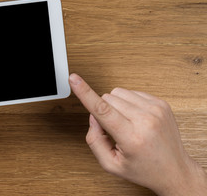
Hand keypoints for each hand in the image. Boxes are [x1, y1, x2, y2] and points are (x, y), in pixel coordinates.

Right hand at [69, 73, 206, 194]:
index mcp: (131, 138)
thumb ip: (94, 140)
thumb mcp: (111, 164)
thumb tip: (93, 116)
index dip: (85, 93)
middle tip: (114, 129)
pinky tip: (136, 118)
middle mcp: (145, 121)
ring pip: (118, 92)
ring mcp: (156, 110)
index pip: (102, 110)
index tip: (74, 79)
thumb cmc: (143, 168)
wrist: (174, 170)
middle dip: (104, 111)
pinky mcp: (161, 103)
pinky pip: (132, 92)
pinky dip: (128, 103)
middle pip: (108, 98)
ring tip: (126, 123)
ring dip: (116, 105)